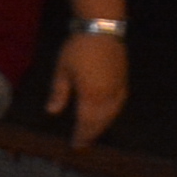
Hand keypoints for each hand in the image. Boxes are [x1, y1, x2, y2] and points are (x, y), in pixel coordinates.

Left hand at [47, 29, 125, 147]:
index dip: (82, 135)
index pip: (86, 122)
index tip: (76, 146)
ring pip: (112, 114)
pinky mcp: (124, 81)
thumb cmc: (77, 49)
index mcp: (91, 94)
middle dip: (91, 134)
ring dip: (102, 126)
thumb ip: (58, 93)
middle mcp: (108, 95)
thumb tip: (52, 112)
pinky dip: (111, 114)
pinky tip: (106, 116)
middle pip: (101, 121)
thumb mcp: (61, 71)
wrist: (102, 30)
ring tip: (92, 134)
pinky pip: (119, 105)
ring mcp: (119, 88)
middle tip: (83, 145)